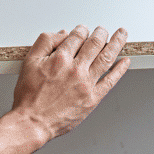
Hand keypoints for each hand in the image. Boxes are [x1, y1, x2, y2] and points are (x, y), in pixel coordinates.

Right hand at [11, 25, 129, 140]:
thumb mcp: (29, 62)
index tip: (84, 30)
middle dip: (101, 33)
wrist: (32, 123)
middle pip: (95, 43)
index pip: (77, 36)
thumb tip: (63, 34)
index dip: (82, 30)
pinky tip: (124, 61)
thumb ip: (45, 43)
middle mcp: (76, 70)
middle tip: (103, 30)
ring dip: (116, 43)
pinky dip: (120, 70)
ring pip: (106, 57)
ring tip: (122, 34)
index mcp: (60, 59)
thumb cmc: (29, 96)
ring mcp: (86, 84)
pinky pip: (111, 81)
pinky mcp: (92, 99)